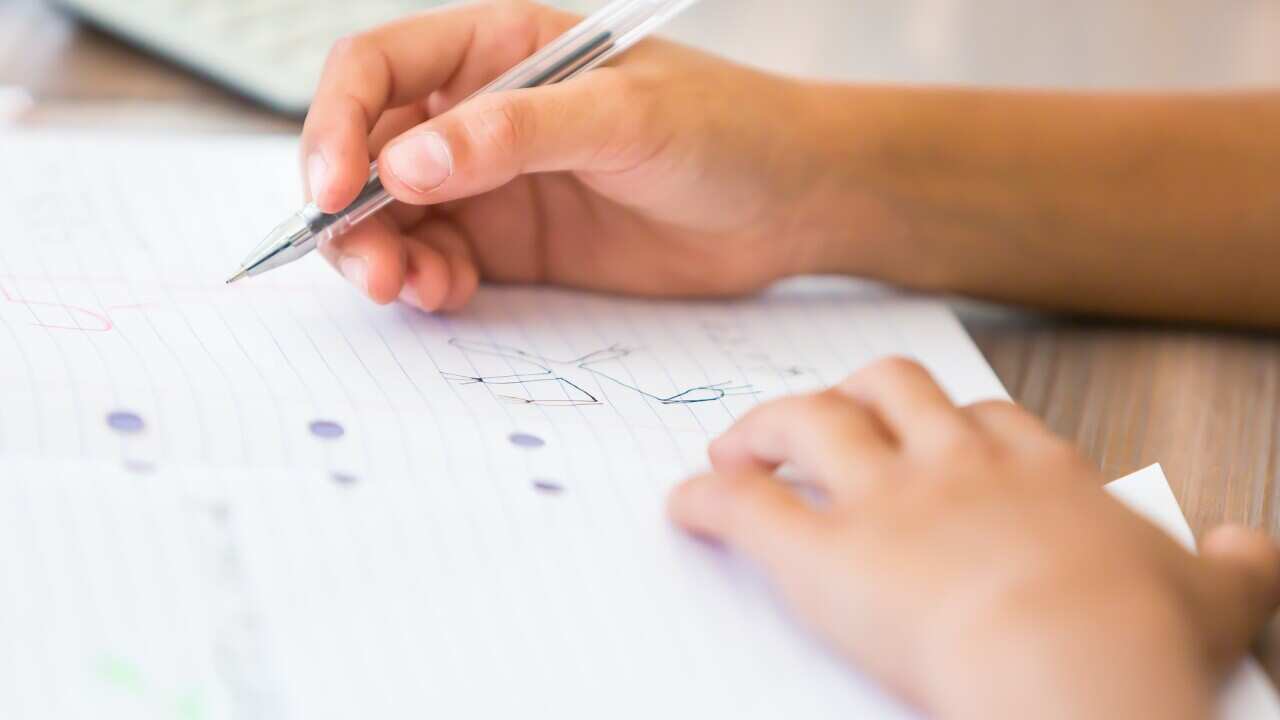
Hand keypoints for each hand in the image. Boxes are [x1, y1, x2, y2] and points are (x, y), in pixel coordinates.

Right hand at [300, 1, 855, 309]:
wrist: (791, 204)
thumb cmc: (725, 128)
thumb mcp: (624, 118)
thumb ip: (514, 135)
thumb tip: (403, 162)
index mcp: (498, 47)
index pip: (378, 70)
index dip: (336, 124)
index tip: (332, 190)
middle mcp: (479, 113)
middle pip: (368, 151)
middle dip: (350, 208)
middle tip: (371, 268)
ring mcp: (493, 184)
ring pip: (394, 216)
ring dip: (381, 254)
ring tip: (408, 290)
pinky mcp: (515, 246)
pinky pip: (441, 262)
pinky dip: (427, 283)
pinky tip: (445, 296)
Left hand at [669, 358, 1279, 719]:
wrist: (1076, 667)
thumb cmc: (1140, 640)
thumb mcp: (1216, 598)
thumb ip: (1233, 566)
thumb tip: (1251, 547)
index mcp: (1035, 470)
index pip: (979, 415)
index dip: (941, 420)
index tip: (923, 430)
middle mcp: (953, 467)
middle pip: (887, 390)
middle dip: (847, 396)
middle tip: (817, 418)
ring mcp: (885, 503)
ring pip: (809, 424)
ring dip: (765, 429)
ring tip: (735, 446)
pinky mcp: (823, 556)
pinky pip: (747, 510)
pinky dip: (708, 503)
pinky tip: (686, 507)